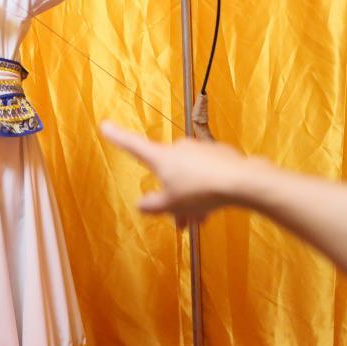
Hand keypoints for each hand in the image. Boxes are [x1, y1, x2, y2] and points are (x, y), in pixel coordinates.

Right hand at [100, 121, 257, 223]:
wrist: (242, 182)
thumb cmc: (201, 192)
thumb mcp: (171, 205)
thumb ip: (152, 206)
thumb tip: (141, 205)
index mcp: (161, 156)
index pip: (133, 145)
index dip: (117, 137)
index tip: (104, 124)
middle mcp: (178, 148)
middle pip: (167, 172)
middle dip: (171, 195)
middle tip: (179, 221)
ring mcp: (200, 150)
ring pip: (188, 176)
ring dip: (190, 197)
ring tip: (199, 221)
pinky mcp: (220, 155)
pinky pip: (206, 173)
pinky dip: (206, 189)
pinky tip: (214, 207)